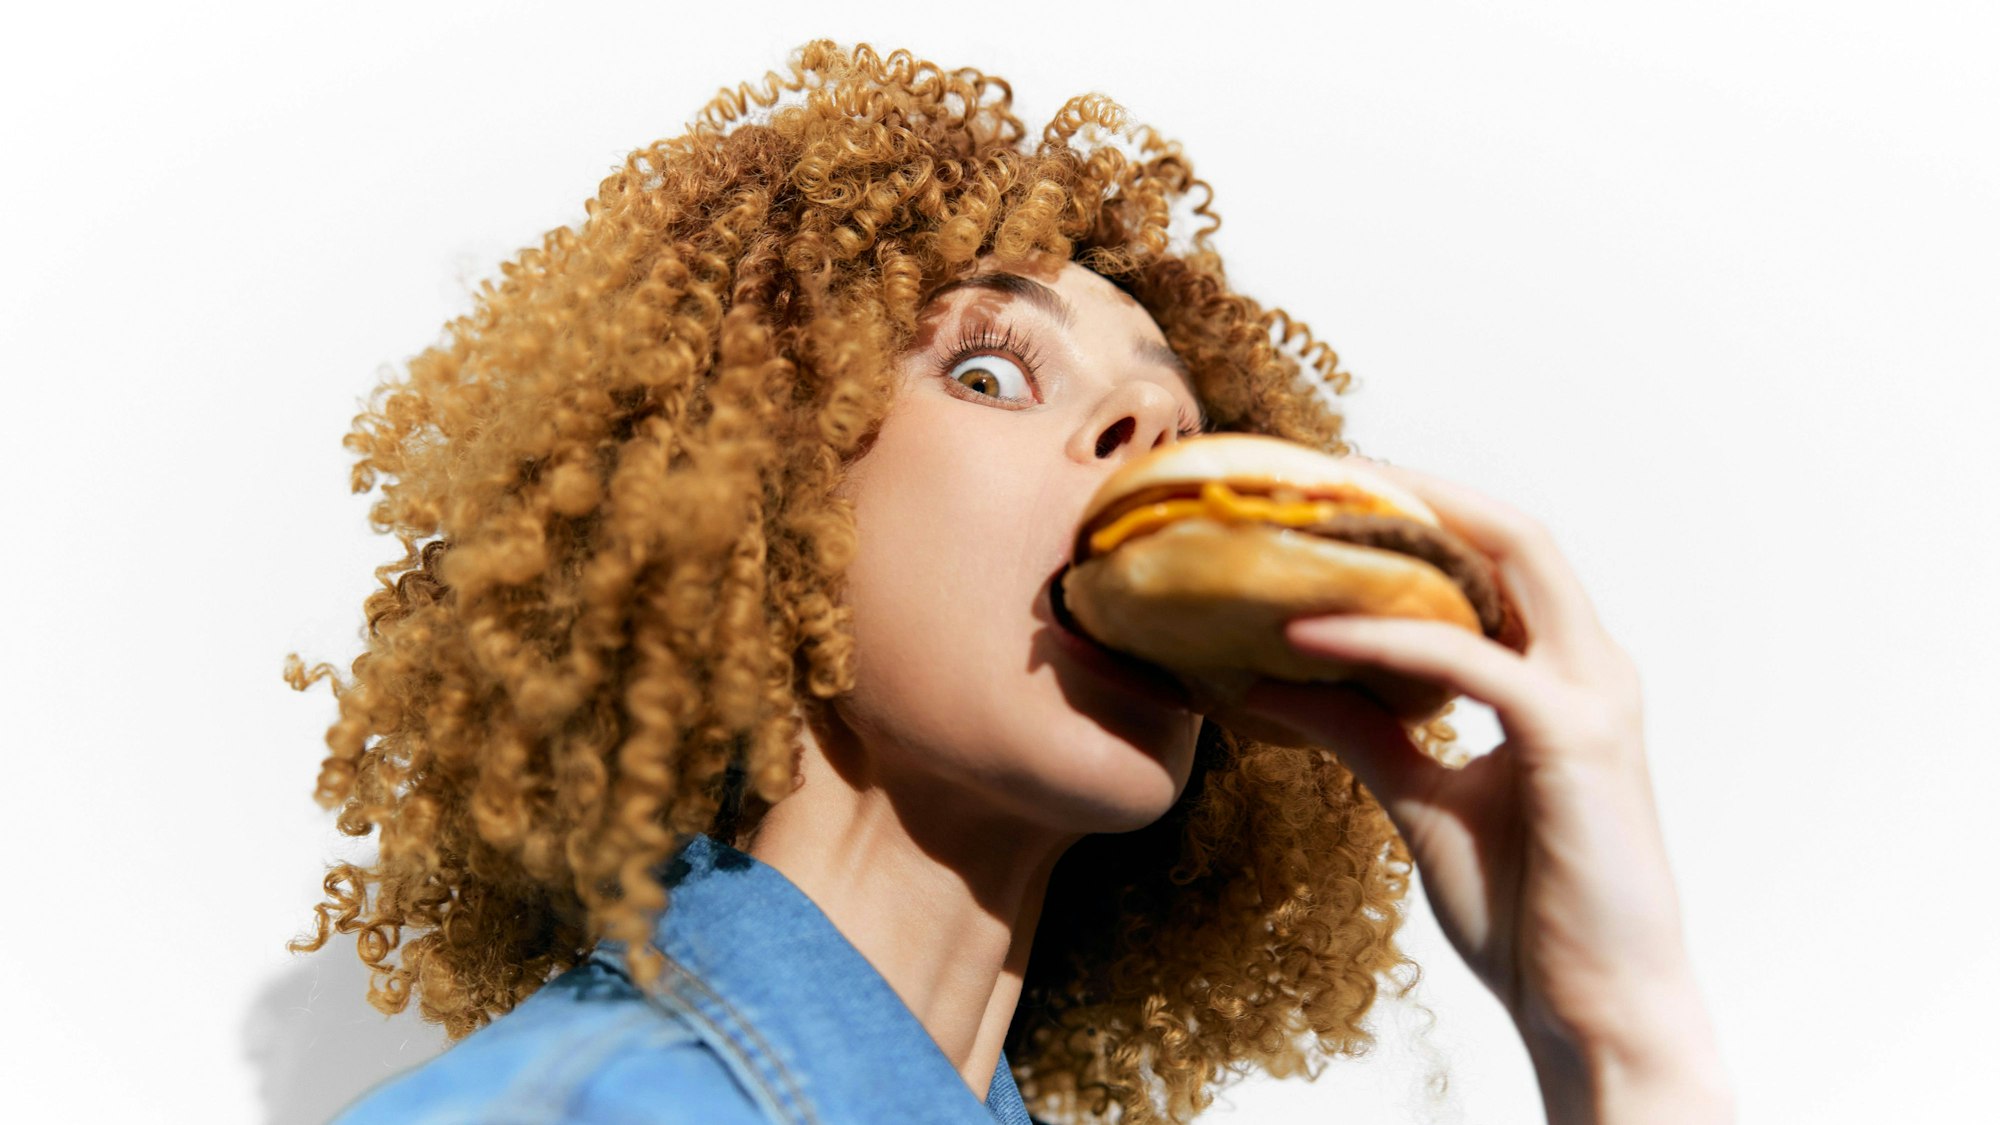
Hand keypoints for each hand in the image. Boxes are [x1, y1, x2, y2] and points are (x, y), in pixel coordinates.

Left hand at [1205, 458, 1713, 1072]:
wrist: (1593, 1009)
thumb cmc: (1529, 912)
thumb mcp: (1420, 799)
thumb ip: (1360, 731)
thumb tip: (1270, 678)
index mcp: (1564, 678)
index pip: (1502, 558)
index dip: (1426, 513)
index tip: (1334, 493)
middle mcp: (1591, 670)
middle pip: (1514, 533)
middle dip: (1421, 491)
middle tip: (1321, 474)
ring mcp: (1593, 699)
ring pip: (1509, 565)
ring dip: (1408, 534)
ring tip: (1311, 516)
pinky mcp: (1573, 741)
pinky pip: (1469, 661)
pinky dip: (1383, 640)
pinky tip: (1305, 634)